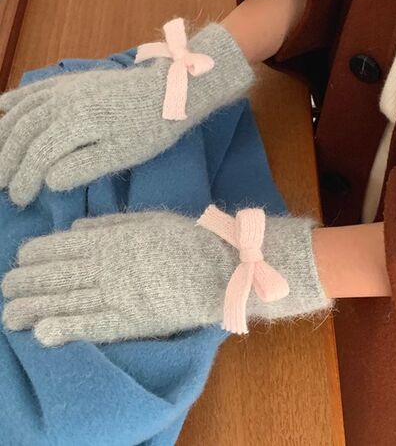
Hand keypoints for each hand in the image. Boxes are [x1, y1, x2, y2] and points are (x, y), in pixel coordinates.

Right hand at [0, 22, 253, 205]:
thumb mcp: (122, 154)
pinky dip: (14, 100)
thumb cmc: (150, 128)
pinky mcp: (71, 81)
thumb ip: (82, 167)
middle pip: (22, 134)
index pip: (37, 156)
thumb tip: (48, 180)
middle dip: (6, 162)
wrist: (168, 90)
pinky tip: (1, 107)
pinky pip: (34, 89)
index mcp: (75, 123)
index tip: (21, 200)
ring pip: (22, 112)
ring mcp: (64, 88)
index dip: (24, 181)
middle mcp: (62, 102)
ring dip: (3, 136)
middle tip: (1, 186)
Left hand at [1, 210, 329, 345]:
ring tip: (10, 316)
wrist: (217, 268)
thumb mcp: (146, 218)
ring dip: (34, 309)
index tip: (20, 260)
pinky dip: (67, 330)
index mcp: (109, 240)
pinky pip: (93, 327)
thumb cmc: (183, 238)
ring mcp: (117, 297)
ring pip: (67, 302)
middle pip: (56, 276)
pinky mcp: (131, 322)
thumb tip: (72, 228)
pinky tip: (44, 334)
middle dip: (26, 283)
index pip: (59, 247)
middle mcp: (105, 268)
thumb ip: (107, 224)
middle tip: (7, 289)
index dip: (34, 254)